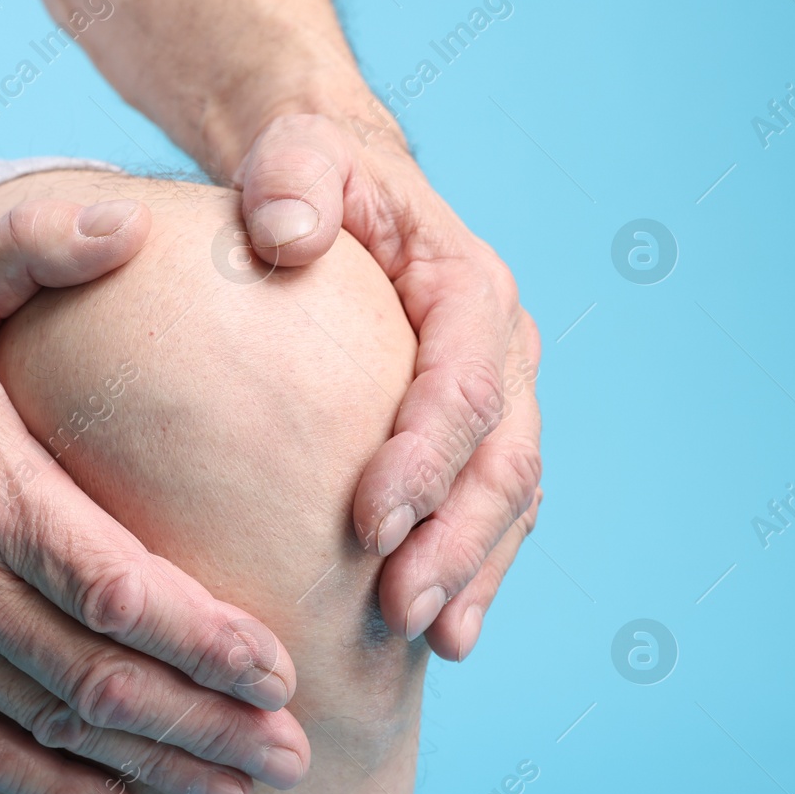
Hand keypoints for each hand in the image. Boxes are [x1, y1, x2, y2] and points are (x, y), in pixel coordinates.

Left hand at [235, 111, 542, 661]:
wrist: (334, 190)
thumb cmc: (307, 177)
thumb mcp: (293, 153)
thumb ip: (291, 179)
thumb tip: (286, 236)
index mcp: (468, 290)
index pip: (462, 385)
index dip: (424, 459)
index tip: (367, 524)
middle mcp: (499, 349)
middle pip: (501, 459)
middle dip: (457, 541)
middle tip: (400, 611)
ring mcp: (495, 397)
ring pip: (508, 498)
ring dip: (473, 571)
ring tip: (431, 640)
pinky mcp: (470, 436)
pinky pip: (490, 511)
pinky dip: (472, 570)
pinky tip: (440, 630)